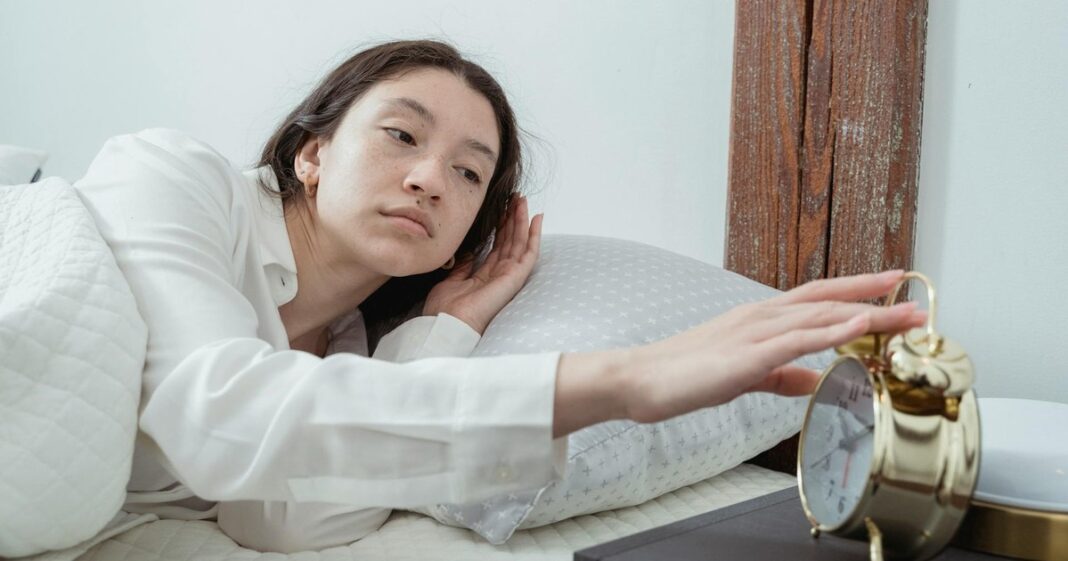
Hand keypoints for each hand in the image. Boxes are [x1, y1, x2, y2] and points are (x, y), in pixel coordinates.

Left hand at [423, 195, 542, 334]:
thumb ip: (464, 265)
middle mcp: (499, 275)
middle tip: (514, 197)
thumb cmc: (445, 309)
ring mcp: (509, 276)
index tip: (500, 208)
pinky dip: (534, 235)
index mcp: (485, 277)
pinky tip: (536, 218)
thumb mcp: (452, 280)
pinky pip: (529, 253)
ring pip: (520, 242)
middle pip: (510, 241)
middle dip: (512, 218)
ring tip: (522, 200)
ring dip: (522, 220)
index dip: (500, 226)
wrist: (447, 324)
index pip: (497, 247)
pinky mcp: (515, 277)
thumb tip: (470, 250)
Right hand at [618, 270, 926, 423]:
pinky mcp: (745, 354)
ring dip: (867, 312)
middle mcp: (760, 316)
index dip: (856, 292)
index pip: (817, 299)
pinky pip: (795, 339)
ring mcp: (753, 332)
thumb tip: (815, 378)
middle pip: (828, 301)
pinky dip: (830, 329)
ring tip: (905, 314)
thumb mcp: (742, 375)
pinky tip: (858, 325)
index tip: (892, 289)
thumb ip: (781, 375)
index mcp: (758, 319)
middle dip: (876, 299)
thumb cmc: (682, 376)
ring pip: (820, 315)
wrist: (639, 379)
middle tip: (918, 301)